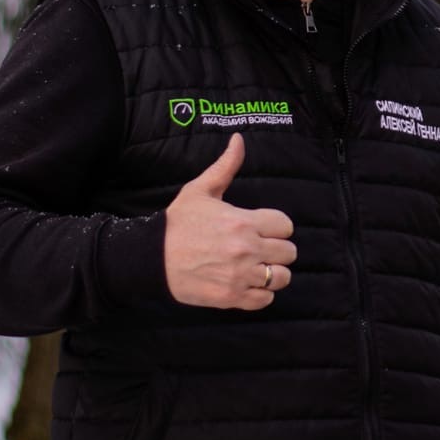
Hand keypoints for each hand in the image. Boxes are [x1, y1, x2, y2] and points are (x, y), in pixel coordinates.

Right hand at [163, 134, 295, 309]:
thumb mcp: (200, 189)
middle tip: (261, 248)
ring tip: (258, 267)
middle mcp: (246, 249)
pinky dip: (261, 294)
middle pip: (289, 252)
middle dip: (277, 249)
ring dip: (273, 272)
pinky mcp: (232, 297)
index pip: (285, 225)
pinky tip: (248, 283)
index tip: (263, 228)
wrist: (151, 258)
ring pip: (281, 277)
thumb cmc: (177, 223)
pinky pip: (265, 299)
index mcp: (243, 221)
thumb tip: (239, 139)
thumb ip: (225, 166)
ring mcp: (240, 275)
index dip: (277, 226)